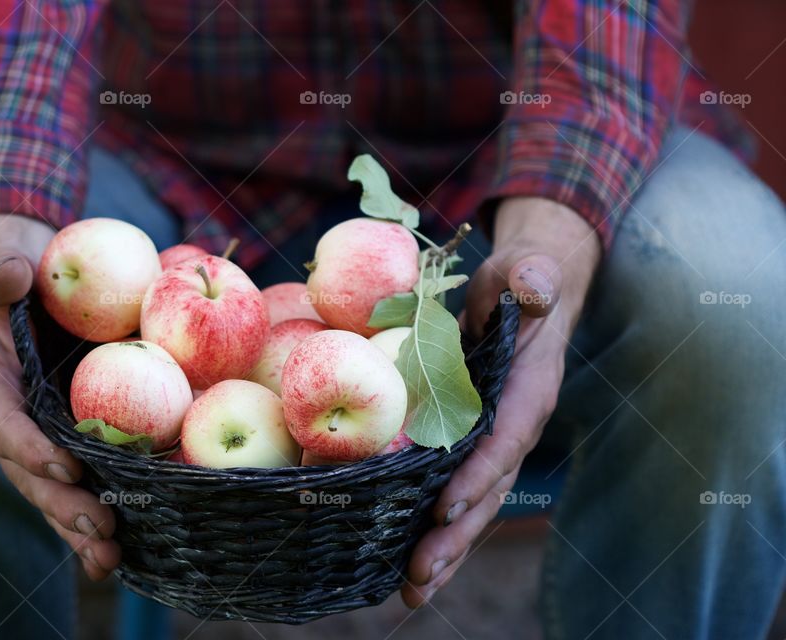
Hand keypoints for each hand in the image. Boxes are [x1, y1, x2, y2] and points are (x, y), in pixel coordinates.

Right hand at [0, 214, 119, 579]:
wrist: (31, 293)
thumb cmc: (17, 279)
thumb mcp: (5, 268)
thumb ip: (2, 274)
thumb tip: (14, 275)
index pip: (0, 423)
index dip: (27, 447)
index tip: (62, 466)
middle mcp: (9, 423)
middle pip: (30, 473)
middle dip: (62, 504)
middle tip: (100, 527)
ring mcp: (38, 439)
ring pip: (53, 492)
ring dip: (79, 527)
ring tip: (110, 557)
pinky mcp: (67, 445)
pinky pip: (79, 485)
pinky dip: (97, 516)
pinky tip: (124, 548)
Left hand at [401, 197, 600, 606]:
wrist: (527, 294)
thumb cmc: (520, 282)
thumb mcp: (526, 270)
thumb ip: (532, 278)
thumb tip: (535, 288)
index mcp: (528, 392)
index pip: (504, 440)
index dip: (478, 475)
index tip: (445, 507)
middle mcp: (514, 428)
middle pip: (487, 491)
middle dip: (454, 535)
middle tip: (417, 575)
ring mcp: (493, 442)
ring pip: (471, 504)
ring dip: (443, 548)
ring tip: (411, 590)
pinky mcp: (471, 445)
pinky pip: (454, 492)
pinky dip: (433, 528)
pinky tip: (403, 563)